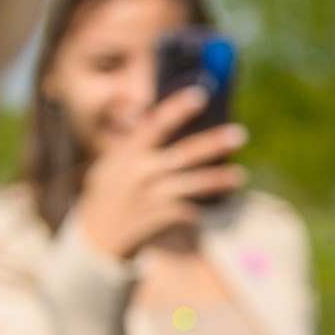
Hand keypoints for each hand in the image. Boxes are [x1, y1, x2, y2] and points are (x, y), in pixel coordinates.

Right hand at [76, 87, 247, 261]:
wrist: (95, 239)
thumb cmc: (109, 194)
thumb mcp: (112, 165)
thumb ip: (132, 143)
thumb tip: (143, 113)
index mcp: (127, 154)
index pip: (155, 125)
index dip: (177, 109)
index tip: (201, 95)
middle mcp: (140, 173)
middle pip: (183, 154)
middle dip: (212, 144)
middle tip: (240, 134)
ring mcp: (150, 197)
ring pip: (192, 185)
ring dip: (217, 180)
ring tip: (239, 176)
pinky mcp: (160, 219)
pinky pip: (188, 211)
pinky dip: (199, 210)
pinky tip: (208, 209)